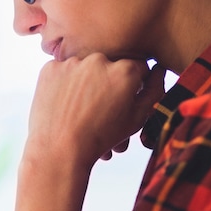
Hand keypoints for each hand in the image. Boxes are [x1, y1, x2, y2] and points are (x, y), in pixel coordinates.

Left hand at [26, 54, 167, 166]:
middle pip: (110, 65)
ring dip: (85, 81)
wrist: (60, 151)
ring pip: (85, 66)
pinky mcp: (50, 68)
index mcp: (126, 70)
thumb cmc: (101, 138)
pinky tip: (64, 104)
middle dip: (108, 82)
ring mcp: (73, 62)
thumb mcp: (136, 119)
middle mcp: (100, 59)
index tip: (123, 100)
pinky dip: (63, 83)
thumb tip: (159, 69)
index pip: (138, 68)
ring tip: (81, 109)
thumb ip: (153, 91)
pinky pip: (62, 71)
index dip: (132, 86)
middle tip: (99, 108)